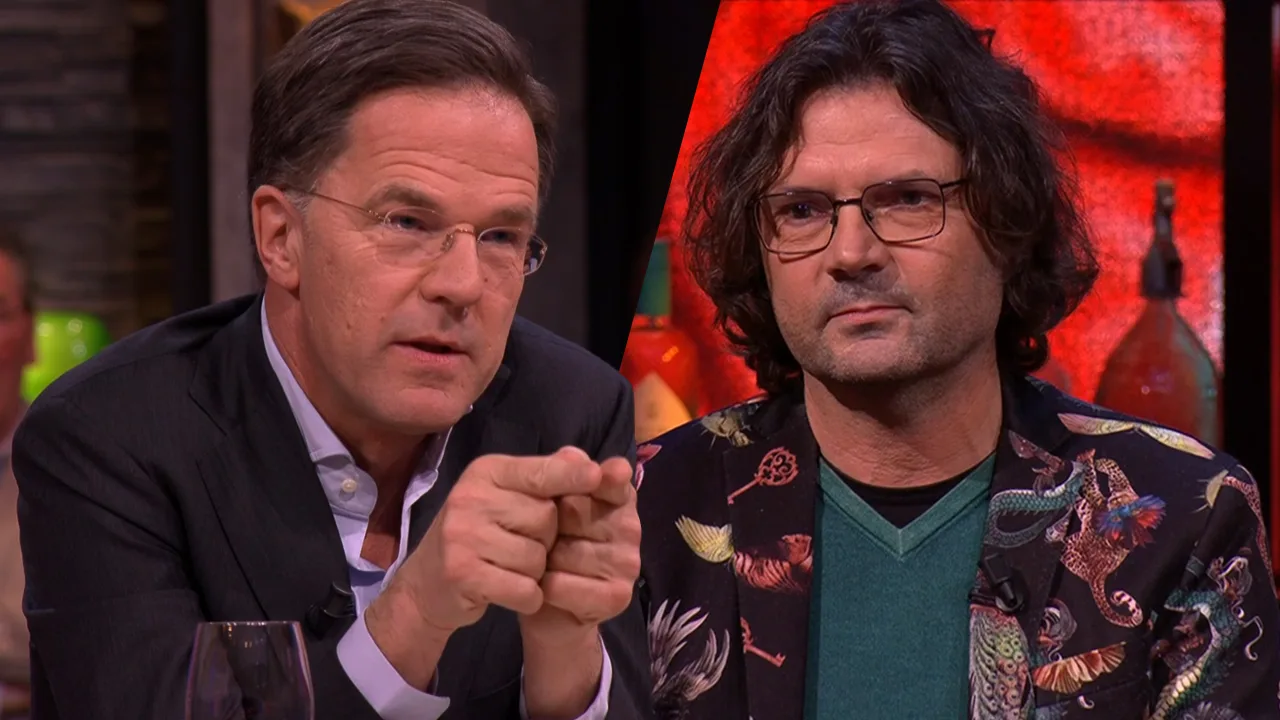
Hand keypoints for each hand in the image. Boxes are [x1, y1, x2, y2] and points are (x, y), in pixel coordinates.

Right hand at [364, 448, 603, 687]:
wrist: (427, 584)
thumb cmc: (479, 535)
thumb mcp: (506, 498)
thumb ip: (544, 478)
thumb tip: (582, 458)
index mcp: (485, 472)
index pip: (541, 472)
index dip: (571, 477)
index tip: (594, 477)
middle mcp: (470, 497)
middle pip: (546, 518)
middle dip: (545, 539)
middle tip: (517, 545)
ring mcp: (462, 535)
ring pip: (537, 557)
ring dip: (534, 572)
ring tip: (507, 568)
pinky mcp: (462, 573)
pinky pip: (524, 588)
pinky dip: (526, 597)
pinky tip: (507, 591)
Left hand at [529, 451, 640, 633]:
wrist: (549, 607)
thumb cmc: (549, 547)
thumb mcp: (549, 507)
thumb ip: (560, 477)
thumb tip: (572, 453)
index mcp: (619, 498)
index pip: (610, 479)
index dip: (596, 478)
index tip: (594, 476)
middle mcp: (630, 527)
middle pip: (576, 513)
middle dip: (548, 525)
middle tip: (545, 537)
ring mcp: (628, 563)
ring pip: (566, 551)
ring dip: (542, 560)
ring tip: (544, 566)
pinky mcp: (616, 597)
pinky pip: (563, 584)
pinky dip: (545, 587)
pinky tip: (545, 588)